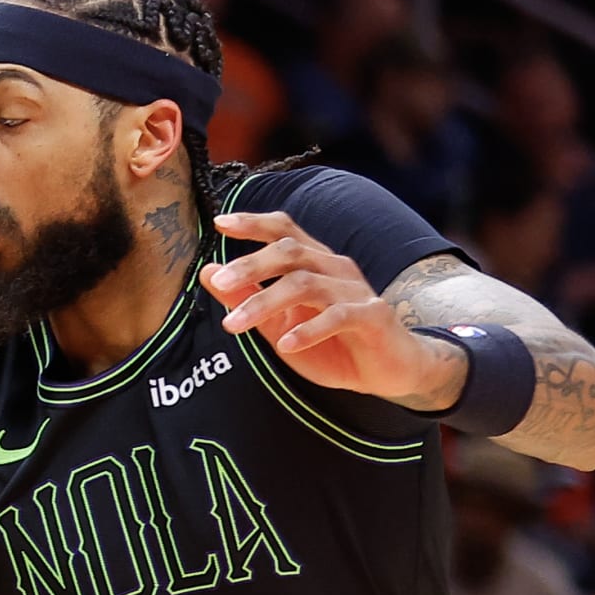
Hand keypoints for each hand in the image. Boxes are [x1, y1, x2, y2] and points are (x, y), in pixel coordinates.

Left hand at [206, 212, 460, 405]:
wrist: (387, 371)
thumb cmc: (331, 346)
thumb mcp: (278, 325)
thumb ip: (245, 300)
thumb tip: (207, 272)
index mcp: (314, 263)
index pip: (284, 230)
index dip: (254, 223)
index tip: (219, 223)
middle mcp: (335, 268)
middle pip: (291, 251)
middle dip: (251, 264)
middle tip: (218, 282)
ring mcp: (355, 290)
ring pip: (307, 283)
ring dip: (266, 302)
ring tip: (233, 325)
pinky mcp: (373, 316)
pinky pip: (339, 315)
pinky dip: (309, 330)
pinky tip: (287, 345)